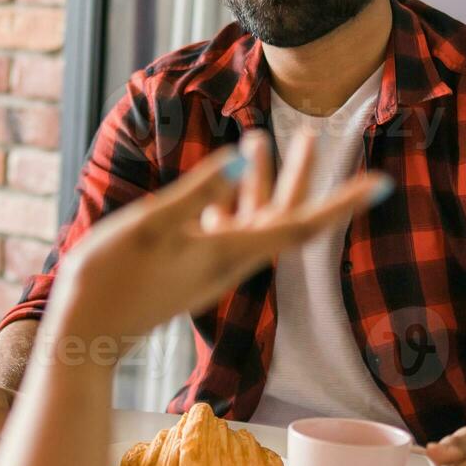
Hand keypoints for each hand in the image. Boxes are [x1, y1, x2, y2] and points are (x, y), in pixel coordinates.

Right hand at [48, 128, 390, 345]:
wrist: (85, 333)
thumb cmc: (110, 278)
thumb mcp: (149, 225)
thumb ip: (195, 192)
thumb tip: (237, 158)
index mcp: (229, 251)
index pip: (302, 225)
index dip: (342, 203)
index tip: (380, 183)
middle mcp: (229, 261)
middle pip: (282, 215)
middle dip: (302, 175)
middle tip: (318, 133)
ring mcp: (209, 266)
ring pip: (252, 218)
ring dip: (261, 179)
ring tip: (258, 134)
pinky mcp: (190, 268)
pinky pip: (225, 229)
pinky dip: (230, 199)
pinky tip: (219, 181)